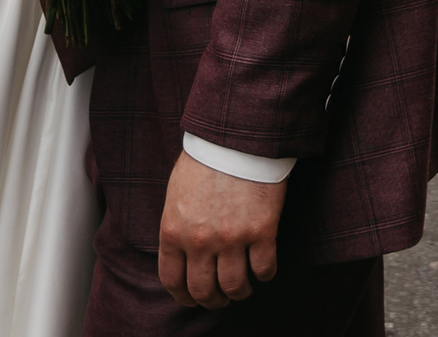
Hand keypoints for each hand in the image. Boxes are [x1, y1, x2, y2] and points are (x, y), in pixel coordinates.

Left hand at [157, 151, 284, 308]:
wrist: (237, 136)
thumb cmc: (205, 160)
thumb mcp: (176, 195)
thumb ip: (177, 228)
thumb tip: (182, 255)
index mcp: (173, 231)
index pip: (172, 280)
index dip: (183, 296)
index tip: (192, 299)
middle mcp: (199, 240)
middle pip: (204, 291)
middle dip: (212, 301)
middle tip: (220, 298)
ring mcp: (232, 238)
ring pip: (235, 287)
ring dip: (239, 292)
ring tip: (243, 286)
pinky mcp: (262, 231)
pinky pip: (264, 269)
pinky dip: (264, 275)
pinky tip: (263, 269)